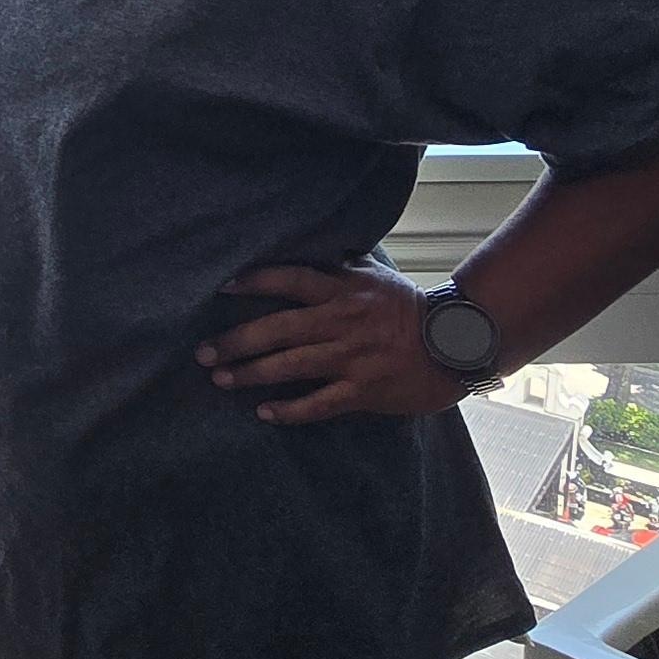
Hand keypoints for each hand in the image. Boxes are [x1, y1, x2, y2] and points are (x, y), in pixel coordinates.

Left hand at [198, 260, 464, 423]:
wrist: (454, 344)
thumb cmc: (406, 308)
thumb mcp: (374, 276)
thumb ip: (337, 266)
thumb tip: (303, 245)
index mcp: (343, 290)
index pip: (290, 279)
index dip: (254, 281)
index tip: (221, 286)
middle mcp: (343, 322)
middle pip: (279, 328)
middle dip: (237, 341)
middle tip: (204, 352)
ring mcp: (352, 358)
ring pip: (292, 366)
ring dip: (252, 374)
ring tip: (222, 379)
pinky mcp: (364, 390)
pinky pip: (319, 403)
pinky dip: (290, 411)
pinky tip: (264, 413)